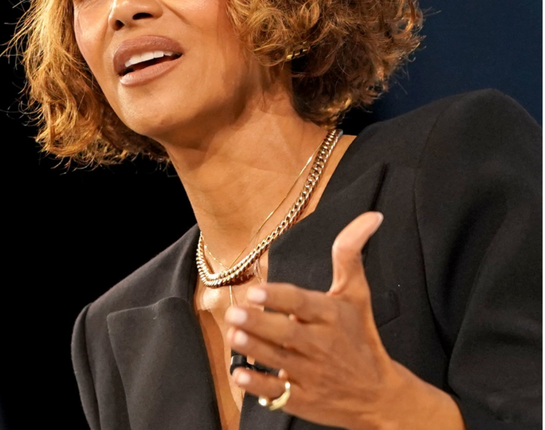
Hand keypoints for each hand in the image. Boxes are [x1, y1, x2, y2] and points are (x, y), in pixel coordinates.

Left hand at [223, 212, 428, 429]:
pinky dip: (258, 385)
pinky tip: (239, 374)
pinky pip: (278, 393)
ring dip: (254, 349)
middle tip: (236, 313)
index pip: (303, 304)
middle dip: (260, 324)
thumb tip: (370, 216)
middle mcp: (322, 345)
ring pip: (278, 361)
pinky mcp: (303, 399)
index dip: (280, 298)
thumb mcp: (357, 296)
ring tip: (234, 335)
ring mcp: (312, 374)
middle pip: (287, 333)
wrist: (381, 396)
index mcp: (331, 317)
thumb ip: (350, 255)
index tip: (257, 292)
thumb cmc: (361, 337)